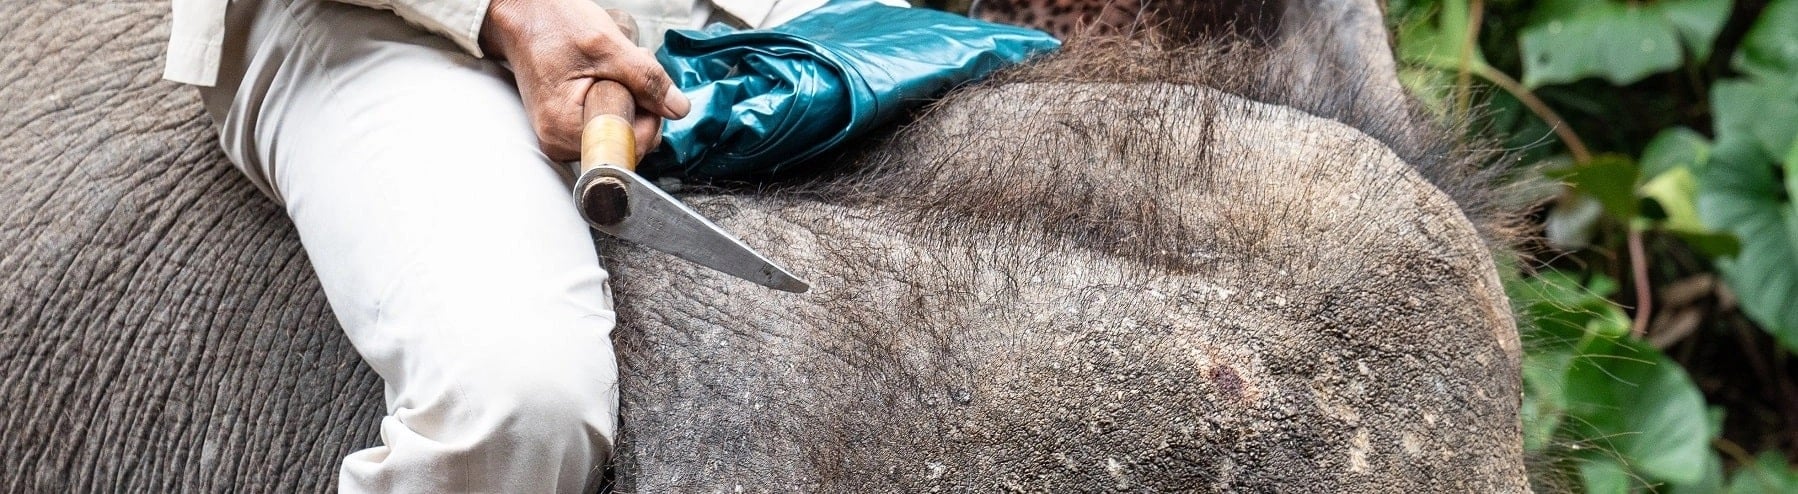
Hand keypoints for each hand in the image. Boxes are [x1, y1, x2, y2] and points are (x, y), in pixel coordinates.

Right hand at [480, 0, 689, 160]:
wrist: (526, 15)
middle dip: (641, 106)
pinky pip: (608, 123)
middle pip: (627, 141)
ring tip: (613, 70)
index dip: (649, 115)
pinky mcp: (568, 126)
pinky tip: (606, 78)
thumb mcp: (608, 46)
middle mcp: (559, 140)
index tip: (641, 86)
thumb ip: (647, 79)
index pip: (630, 145)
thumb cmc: (552, 25)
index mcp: (563, 129)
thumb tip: (677, 108)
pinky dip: (618, 100)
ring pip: (621, 131)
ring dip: (630, 101)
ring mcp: (562, 135)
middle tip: (625, 72)